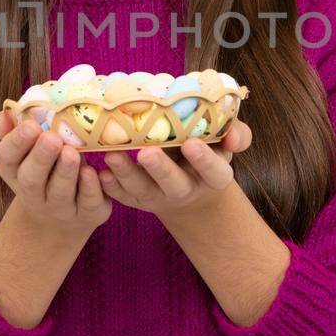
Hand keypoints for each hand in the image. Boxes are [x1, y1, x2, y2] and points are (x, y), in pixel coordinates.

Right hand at [0, 107, 112, 236]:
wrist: (63, 218)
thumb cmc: (47, 169)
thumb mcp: (29, 151)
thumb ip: (16, 130)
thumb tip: (7, 112)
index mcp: (15, 172)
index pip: (8, 158)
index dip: (17, 142)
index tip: (31, 125)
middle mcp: (34, 194)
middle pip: (31, 179)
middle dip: (41, 157)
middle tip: (52, 138)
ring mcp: (60, 208)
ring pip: (60, 192)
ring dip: (64, 171)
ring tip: (70, 152)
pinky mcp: (88, 214)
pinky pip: (87, 202)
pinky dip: (89, 188)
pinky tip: (90, 172)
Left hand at [98, 119, 252, 219]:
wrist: (189, 180)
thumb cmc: (207, 149)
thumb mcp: (226, 142)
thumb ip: (236, 135)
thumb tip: (234, 137)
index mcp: (213, 176)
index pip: (214, 172)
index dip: (204, 160)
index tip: (191, 144)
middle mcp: (186, 190)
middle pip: (174, 184)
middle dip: (160, 169)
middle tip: (146, 152)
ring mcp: (159, 197)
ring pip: (143, 191)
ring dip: (126, 174)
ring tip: (111, 155)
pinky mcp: (137, 200)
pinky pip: (123, 196)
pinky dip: (110, 186)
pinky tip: (99, 173)